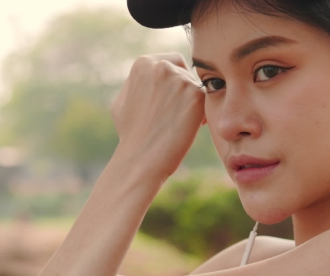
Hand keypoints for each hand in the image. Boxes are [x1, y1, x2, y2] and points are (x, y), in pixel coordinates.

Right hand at [111, 53, 204, 178]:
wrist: (141, 158)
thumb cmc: (131, 134)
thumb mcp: (123, 100)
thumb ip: (137, 83)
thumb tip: (149, 75)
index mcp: (143, 64)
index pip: (171, 62)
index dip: (174, 82)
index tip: (171, 100)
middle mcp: (162, 66)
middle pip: (186, 71)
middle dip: (185, 90)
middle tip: (178, 113)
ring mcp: (180, 79)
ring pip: (196, 86)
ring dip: (192, 102)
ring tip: (180, 124)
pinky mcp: (196, 95)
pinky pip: (205, 99)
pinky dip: (201, 113)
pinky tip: (190, 127)